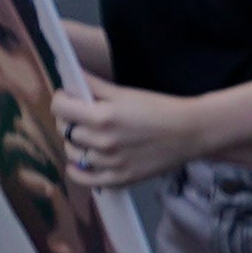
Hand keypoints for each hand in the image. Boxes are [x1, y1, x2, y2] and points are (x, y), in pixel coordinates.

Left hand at [56, 75, 210, 191]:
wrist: (191, 133)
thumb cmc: (161, 109)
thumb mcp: (126, 93)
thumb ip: (95, 86)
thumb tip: (70, 73)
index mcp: (103, 116)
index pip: (60, 108)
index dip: (61, 99)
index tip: (68, 97)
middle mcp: (103, 141)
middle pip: (65, 130)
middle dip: (68, 119)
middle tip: (80, 115)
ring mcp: (110, 163)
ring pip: (72, 152)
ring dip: (75, 142)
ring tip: (88, 135)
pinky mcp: (119, 178)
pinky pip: (84, 178)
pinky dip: (76, 171)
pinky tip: (79, 162)